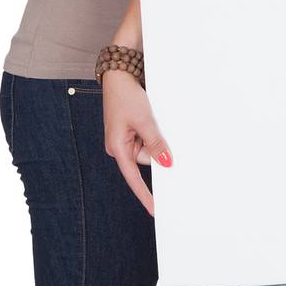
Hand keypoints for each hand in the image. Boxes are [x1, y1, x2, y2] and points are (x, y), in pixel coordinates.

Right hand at [102, 67, 170, 215]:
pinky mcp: (133, 133)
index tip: (156, 210)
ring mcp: (127, 141)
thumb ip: (156, 143)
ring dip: (156, 137)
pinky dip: (154, 133)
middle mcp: (121, 148)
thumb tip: (167, 163)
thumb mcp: (145, 120)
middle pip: (147, 160)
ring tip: (150, 117)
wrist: (119, 76)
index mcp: (118, 148)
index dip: (146, 195)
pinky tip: (153, 120)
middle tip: (154, 127)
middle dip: (156, 148)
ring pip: (150, 149)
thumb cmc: (126, 96)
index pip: (134, 178)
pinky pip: (149, 140)